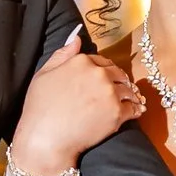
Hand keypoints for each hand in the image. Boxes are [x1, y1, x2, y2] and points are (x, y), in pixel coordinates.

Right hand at [9, 40, 144, 175]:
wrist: (45, 139)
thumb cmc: (39, 109)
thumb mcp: (43, 74)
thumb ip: (62, 54)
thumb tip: (77, 37)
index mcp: (81, 61)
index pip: (100, 61)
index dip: (103, 69)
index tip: (105, 77)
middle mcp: (98, 73)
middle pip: (117, 73)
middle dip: (120, 80)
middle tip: (121, 88)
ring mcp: (110, 93)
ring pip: (128, 89)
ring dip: (130, 94)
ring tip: (131, 100)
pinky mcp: (118, 113)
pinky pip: (133, 108)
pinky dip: (136, 109)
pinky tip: (136, 111)